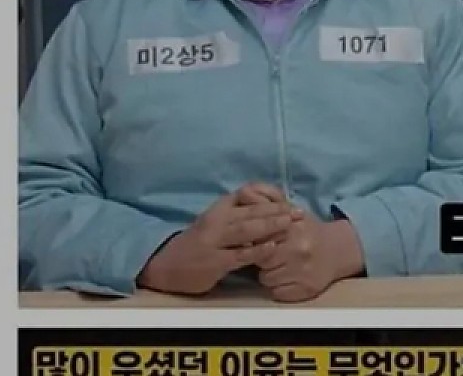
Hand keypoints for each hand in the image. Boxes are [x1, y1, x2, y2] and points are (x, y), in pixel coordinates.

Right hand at [138, 183, 302, 294]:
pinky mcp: (214, 262)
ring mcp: (214, 242)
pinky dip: (258, 249)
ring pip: (246, 230)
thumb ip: (238, 213)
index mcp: (218, 209)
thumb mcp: (215, 221)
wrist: (164, 265)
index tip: (290, 200)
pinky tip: (273, 246)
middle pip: (250, 212)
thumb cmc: (198, 243)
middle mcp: (216, 222)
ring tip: (290, 222)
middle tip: (298, 212)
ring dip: (270, 225)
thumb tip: (270, 207)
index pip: (246, 197)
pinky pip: (240, 254)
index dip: (270, 198)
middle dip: (277, 211)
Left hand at [252, 212, 364, 302]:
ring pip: (266, 279)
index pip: (260, 240)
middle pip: (261, 261)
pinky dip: (279, 287)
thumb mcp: (292, 216)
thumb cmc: (309, 232)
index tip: (259, 244)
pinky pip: (277, 293)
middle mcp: (299, 251)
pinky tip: (287, 278)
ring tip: (280, 267)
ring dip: (269, 274)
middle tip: (272, 256)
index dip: (256, 243)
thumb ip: (269, 213)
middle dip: (262, 259)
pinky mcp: (306, 290)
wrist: (339, 250)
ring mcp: (303, 272)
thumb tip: (245, 208)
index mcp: (295, 229)